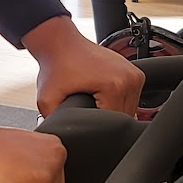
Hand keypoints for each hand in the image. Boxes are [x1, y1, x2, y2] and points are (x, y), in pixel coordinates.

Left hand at [22, 15, 143, 117]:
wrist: (60, 43)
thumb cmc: (56, 65)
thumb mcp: (47, 99)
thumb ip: (54, 121)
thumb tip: (62, 139)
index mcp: (115, 86)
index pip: (113, 124)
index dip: (95, 128)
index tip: (82, 120)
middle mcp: (129, 79)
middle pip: (123, 118)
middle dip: (104, 120)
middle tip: (85, 111)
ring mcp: (135, 75)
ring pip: (129, 110)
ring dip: (113, 112)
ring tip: (93, 104)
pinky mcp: (135, 73)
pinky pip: (131, 99)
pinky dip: (118, 102)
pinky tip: (102, 98)